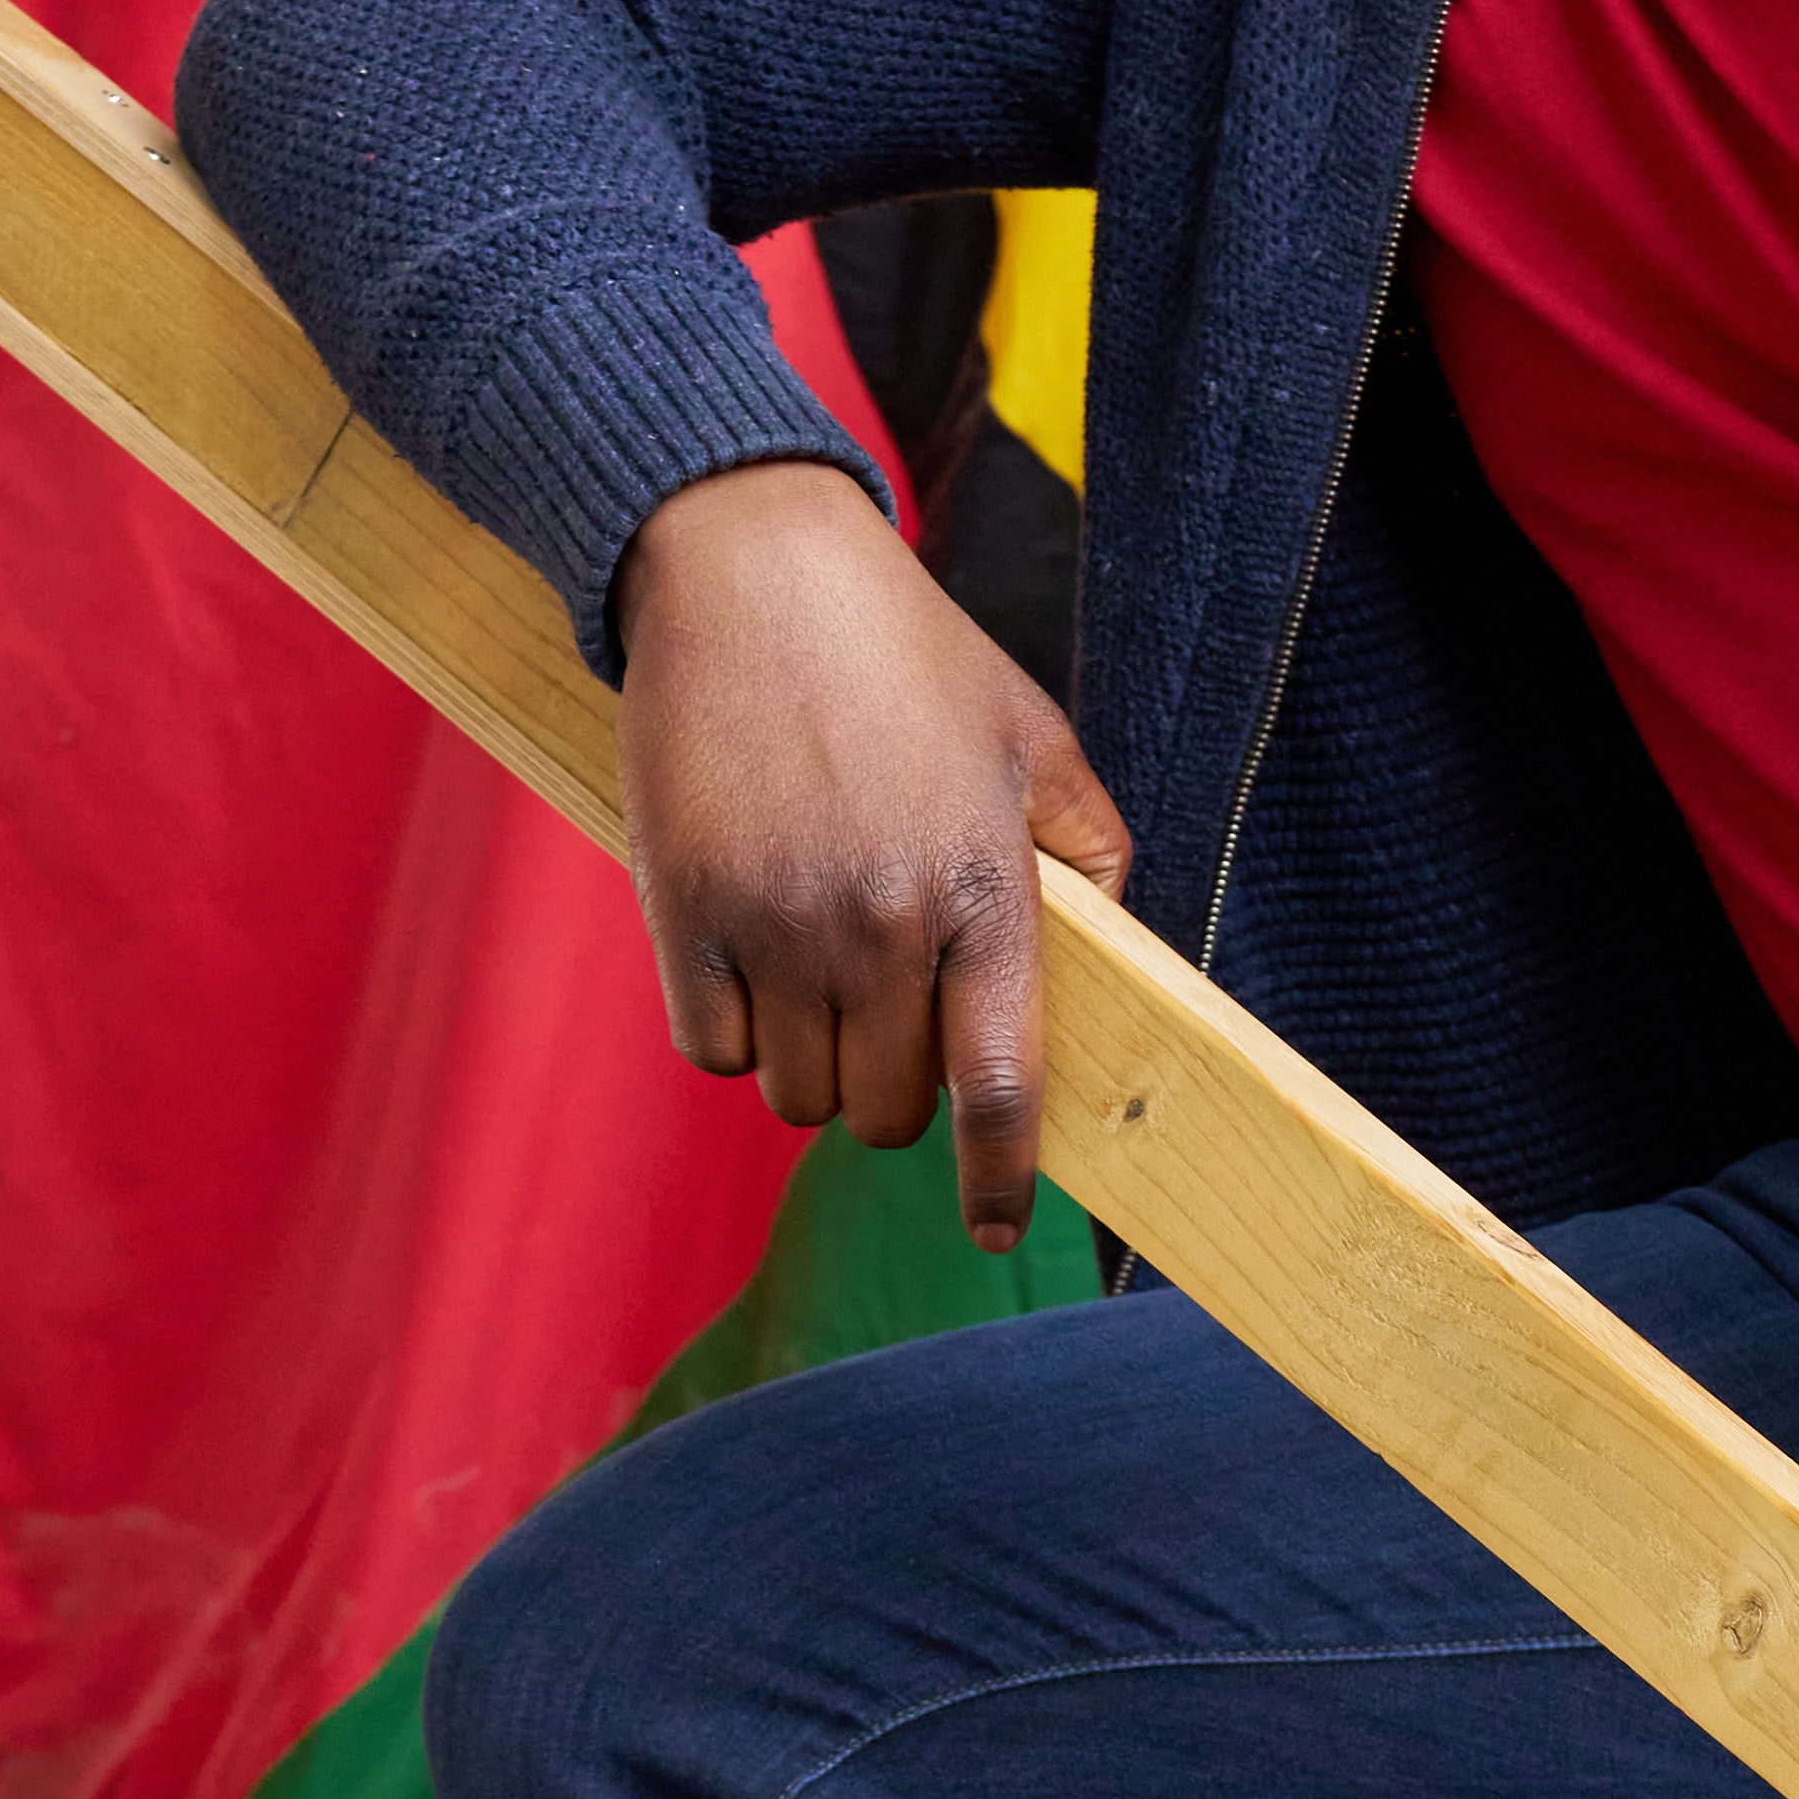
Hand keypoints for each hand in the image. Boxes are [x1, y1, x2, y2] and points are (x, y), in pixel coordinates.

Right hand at [615, 459, 1129, 1246]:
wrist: (745, 567)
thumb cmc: (902, 650)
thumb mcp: (1029, 732)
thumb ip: (1086, 847)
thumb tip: (1115, 947)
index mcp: (984, 888)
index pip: (1000, 1082)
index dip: (1003, 1177)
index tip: (999, 1230)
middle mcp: (881, 921)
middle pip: (884, 1113)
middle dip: (892, 1097)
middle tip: (885, 1025)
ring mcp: (778, 921)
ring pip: (795, 1095)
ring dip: (811, 1065)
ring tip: (815, 975)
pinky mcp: (684, 909)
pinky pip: (712, 1049)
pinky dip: (733, 1031)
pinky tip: (748, 959)